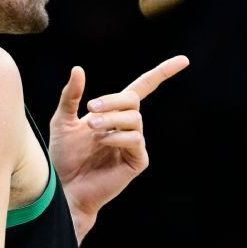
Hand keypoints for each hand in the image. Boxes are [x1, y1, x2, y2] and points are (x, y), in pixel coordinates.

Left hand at [49, 56, 189, 218]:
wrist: (64, 187)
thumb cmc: (63, 157)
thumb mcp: (62, 121)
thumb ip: (71, 96)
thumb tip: (79, 68)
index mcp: (115, 113)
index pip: (144, 87)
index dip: (163, 73)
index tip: (184, 60)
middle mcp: (128, 126)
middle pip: (133, 100)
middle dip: (112, 101)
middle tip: (90, 111)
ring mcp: (134, 144)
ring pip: (134, 119)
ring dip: (112, 119)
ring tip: (91, 127)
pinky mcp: (137, 161)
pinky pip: (135, 140)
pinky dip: (117, 137)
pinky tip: (102, 142)